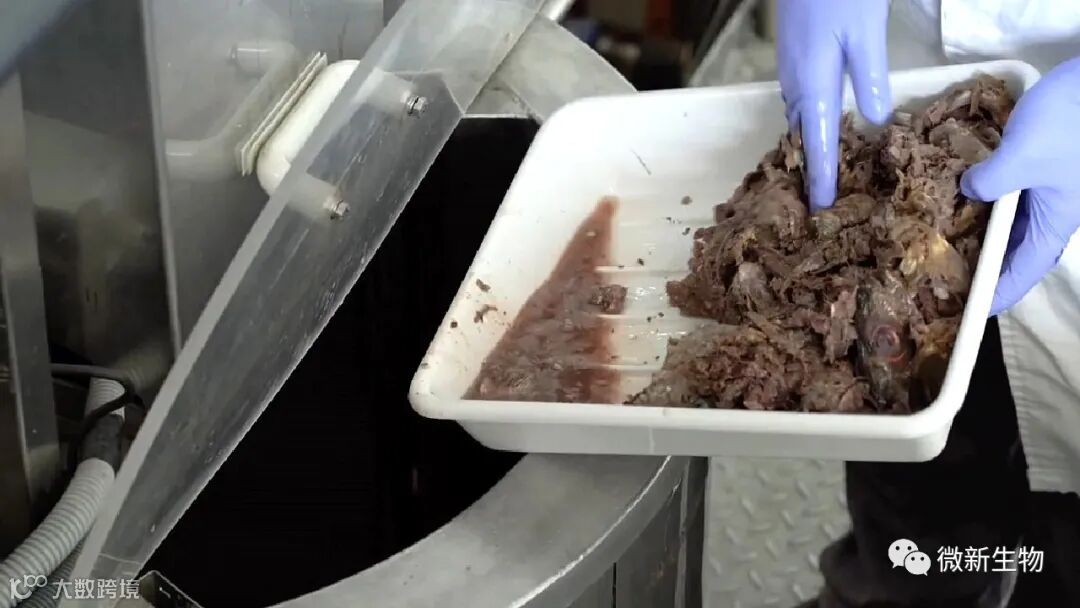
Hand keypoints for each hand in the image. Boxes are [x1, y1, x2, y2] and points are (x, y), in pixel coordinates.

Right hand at [777, 0, 891, 209]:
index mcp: (814, 85)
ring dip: (811, 142)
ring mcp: (789, 67)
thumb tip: (875, 121)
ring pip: (799, 116)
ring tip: (828, 166)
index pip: (818, 144)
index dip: (821, 178)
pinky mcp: (792, 54)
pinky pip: (798, 99)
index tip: (822, 209)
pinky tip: (824, 119)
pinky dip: (810, 118)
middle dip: (813, 166)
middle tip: (827, 196)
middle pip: (803, 135)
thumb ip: (870, 77)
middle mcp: (795, 83)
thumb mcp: (866, 33)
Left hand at [961, 56, 1079, 315]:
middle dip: (979, 268)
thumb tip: (967, 190)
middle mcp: (1051, 215)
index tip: (966, 314)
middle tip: (938, 279)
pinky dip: (983, 204)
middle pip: (1012, 254)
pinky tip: (955, 199)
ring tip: (938, 245)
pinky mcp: (1038, 168)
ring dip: (977, 235)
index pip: (1022, 274)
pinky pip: (1007, 197)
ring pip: (1008, 226)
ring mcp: (1045, 192)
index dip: (995, 296)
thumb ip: (988, 181)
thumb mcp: (1022, 156)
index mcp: (1053, 225)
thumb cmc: (1070, 122)